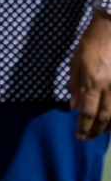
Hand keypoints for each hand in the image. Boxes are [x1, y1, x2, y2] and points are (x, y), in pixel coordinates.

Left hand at [70, 11, 110, 137]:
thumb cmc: (89, 42)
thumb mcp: (75, 61)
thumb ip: (74, 84)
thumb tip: (74, 106)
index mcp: (92, 81)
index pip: (88, 112)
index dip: (83, 126)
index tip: (79, 136)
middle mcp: (109, 86)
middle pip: (104, 116)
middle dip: (95, 130)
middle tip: (88, 138)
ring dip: (108, 126)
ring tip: (100, 133)